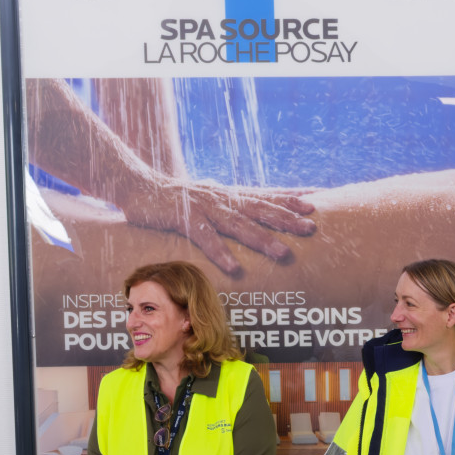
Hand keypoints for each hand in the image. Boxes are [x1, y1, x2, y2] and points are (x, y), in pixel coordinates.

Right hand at [114, 178, 315, 276]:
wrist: (137, 185)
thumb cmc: (175, 196)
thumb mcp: (209, 197)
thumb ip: (230, 203)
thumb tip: (251, 210)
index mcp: (230, 194)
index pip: (266, 194)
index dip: (290, 197)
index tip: (316, 202)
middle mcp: (222, 198)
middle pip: (260, 208)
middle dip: (287, 218)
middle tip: (312, 227)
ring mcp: (204, 207)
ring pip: (239, 225)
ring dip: (262, 239)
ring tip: (284, 253)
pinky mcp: (184, 219)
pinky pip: (205, 239)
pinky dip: (221, 253)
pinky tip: (235, 268)